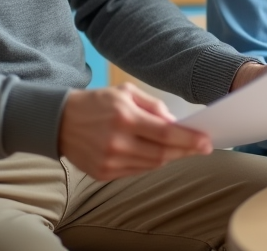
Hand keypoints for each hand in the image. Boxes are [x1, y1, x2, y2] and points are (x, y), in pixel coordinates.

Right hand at [57, 84, 210, 180]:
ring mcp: (109, 162)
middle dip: (186, 151)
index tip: (207, 142)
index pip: (165, 134)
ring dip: (169, 157)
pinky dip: (150, 163)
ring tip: (181, 149)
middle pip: (162, 154)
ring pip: (151, 165)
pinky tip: (156, 154)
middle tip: (202, 147)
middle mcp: (117, 143)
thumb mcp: (125, 92)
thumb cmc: (96, 102)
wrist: (59, 121)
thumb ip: (153, 106)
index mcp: (124, 117)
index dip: (189, 140)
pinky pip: (136, 171)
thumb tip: (175, 122)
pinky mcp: (103, 174)